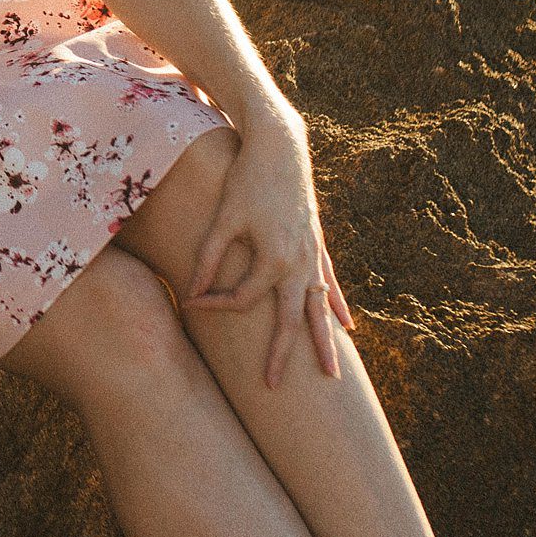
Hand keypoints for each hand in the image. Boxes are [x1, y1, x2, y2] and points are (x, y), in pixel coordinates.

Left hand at [185, 113, 355, 384]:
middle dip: (286, 356)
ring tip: (332, 376)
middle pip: (293, 320)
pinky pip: (329, 284)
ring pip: (319, 308)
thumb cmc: (245, 178)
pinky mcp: (317, 243)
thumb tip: (193, 293)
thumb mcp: (223, 217)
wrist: (281, 145)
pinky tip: (346, 327)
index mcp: (273, 259)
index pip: (242, 299)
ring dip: (324, 341)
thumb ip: (209, 257)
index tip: (190, 301)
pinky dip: (336, 306)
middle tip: (276, 391)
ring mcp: (313, 255)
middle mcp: (299, 263)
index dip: (213, 304)